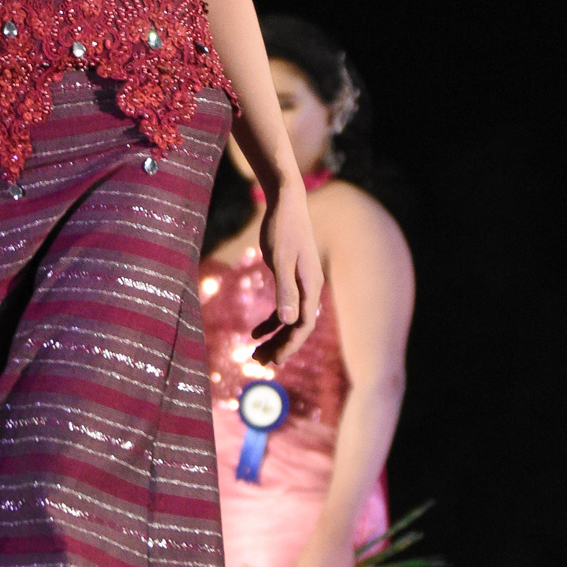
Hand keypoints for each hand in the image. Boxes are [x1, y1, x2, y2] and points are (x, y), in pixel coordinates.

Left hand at [252, 179, 323, 366]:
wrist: (285, 202)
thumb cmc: (282, 229)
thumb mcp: (280, 260)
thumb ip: (284, 290)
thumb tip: (288, 322)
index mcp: (311, 286)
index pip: (303, 325)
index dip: (289, 345)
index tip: (272, 361)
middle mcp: (310, 289)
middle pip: (297, 327)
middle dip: (280, 347)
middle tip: (260, 364)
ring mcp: (301, 284)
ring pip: (290, 320)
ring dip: (275, 338)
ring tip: (256, 354)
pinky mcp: (291, 278)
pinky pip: (284, 308)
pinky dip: (271, 323)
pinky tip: (255, 334)